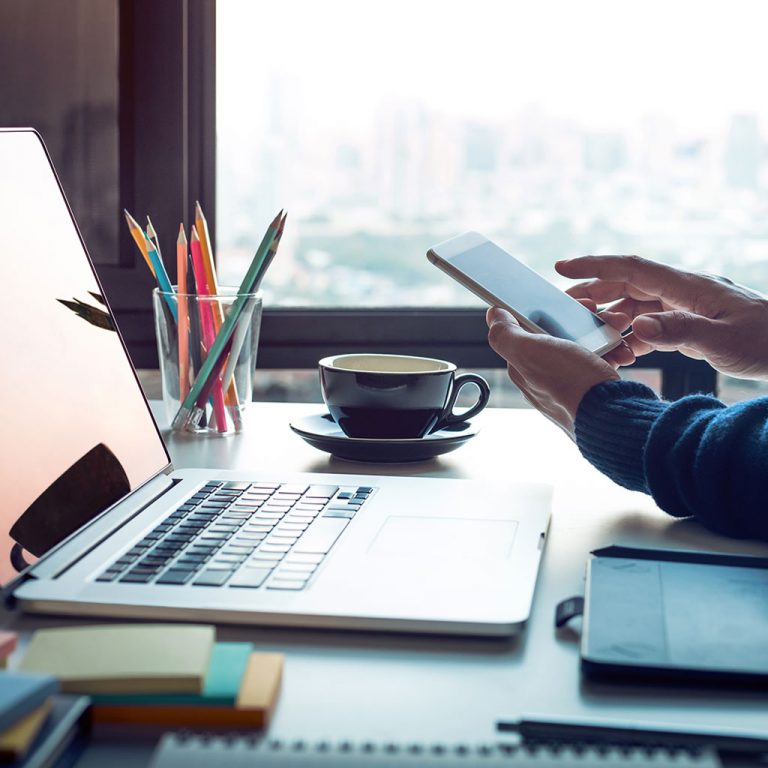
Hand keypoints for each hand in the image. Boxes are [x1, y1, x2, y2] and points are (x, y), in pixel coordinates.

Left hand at [486, 307, 619, 437]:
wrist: (611, 417)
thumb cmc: (571, 384)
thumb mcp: (530, 352)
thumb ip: (506, 334)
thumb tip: (493, 316)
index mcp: (522, 366)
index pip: (528, 328)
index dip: (546, 310)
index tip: (568, 302)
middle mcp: (542, 376)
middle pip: (558, 335)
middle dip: (582, 321)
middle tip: (603, 316)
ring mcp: (567, 384)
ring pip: (584, 347)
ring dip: (603, 335)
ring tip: (617, 331)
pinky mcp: (590, 390)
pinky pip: (600, 363)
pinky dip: (613, 354)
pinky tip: (622, 353)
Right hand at [557, 255, 767, 379]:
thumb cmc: (766, 342)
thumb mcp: (722, 340)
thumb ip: (678, 332)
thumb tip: (634, 325)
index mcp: (688, 286)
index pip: (631, 268)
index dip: (594, 266)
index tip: (561, 267)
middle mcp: (683, 292)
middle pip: (628, 284)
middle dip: (594, 292)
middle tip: (564, 306)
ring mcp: (687, 309)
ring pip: (637, 305)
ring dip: (611, 316)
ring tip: (587, 331)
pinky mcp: (691, 326)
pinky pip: (652, 325)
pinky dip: (632, 335)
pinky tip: (621, 349)